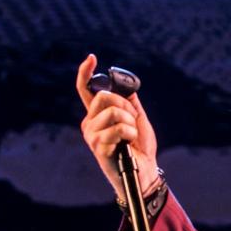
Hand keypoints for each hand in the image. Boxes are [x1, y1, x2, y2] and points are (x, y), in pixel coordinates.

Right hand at [76, 54, 158, 198]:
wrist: (144, 172)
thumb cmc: (140, 147)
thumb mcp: (138, 119)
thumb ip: (130, 102)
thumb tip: (124, 83)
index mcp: (98, 115)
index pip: (86, 90)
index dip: (86, 73)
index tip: (92, 57)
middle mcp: (90, 123)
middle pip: (104, 97)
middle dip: (125, 105)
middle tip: (132, 120)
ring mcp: (92, 135)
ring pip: (113, 112)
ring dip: (130, 122)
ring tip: (131, 136)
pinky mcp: (98, 147)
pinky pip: (118, 129)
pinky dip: (130, 133)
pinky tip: (128, 144)